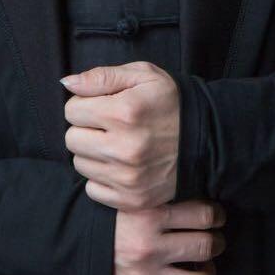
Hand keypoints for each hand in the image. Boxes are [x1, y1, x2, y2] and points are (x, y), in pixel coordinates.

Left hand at [61, 61, 179, 210]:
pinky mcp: (131, 199)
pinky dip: (101, 177)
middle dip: (85, 128)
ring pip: (80, 164)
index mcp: (125, 112)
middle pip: (72, 139)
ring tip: (116, 143)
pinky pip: (92, 189)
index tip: (103, 106)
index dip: (85, 104)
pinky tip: (120, 165)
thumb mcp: (143, 76)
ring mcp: (128, 177)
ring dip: (93, 152)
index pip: (72, 110)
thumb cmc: (171, 103)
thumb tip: (67, 83)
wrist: (207, 140)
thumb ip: (102, 76)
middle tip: (107, 125)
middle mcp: (124, 147)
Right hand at [111, 198, 226, 274]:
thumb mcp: (134, 198)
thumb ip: (162, 197)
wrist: (74, 244)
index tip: (216, 217)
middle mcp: (149, 246)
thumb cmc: (110, 218)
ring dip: (208, 274)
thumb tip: (199, 197)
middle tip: (214, 241)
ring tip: (204, 267)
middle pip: (206, 247)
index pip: (203, 215)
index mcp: (150, 214)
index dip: (217, 215)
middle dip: (217, 243)